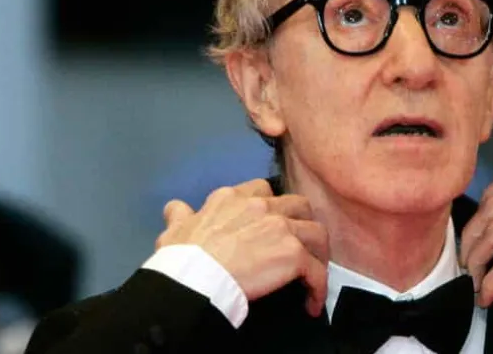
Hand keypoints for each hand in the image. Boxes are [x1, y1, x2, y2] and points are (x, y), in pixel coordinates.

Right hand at [156, 179, 329, 315]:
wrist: (195, 278)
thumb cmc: (183, 257)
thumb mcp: (175, 230)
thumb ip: (180, 216)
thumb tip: (175, 209)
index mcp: (233, 198)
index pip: (262, 189)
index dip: (272, 206)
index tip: (272, 223)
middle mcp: (261, 206)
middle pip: (299, 206)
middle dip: (302, 223)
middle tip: (299, 244)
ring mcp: (281, 228)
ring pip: (316, 233)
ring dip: (317, 253)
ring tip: (312, 272)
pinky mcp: (293, 254)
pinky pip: (316, 270)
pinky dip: (318, 286)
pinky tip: (312, 302)